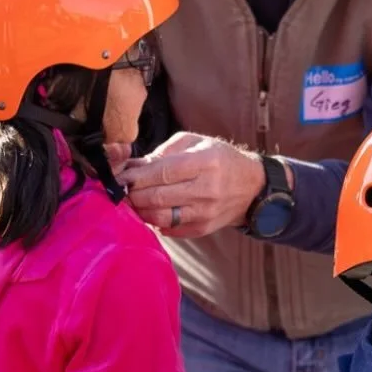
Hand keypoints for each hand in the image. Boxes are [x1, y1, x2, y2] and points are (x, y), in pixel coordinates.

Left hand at [116, 133, 266, 237]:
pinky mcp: (203, 228)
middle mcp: (207, 189)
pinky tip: (152, 211)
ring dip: (140, 210)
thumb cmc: (220, 160)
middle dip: (133, 194)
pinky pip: (170, 229)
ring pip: (160, 216)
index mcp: (205, 162)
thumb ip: (164, 151)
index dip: (136, 176)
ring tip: (133, 201)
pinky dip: (155, 221)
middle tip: (122, 190)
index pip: (162, 172)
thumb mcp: (197, 142)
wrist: (251, 187)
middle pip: (157, 196)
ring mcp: (205, 212)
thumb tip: (134, 165)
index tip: (121, 177)